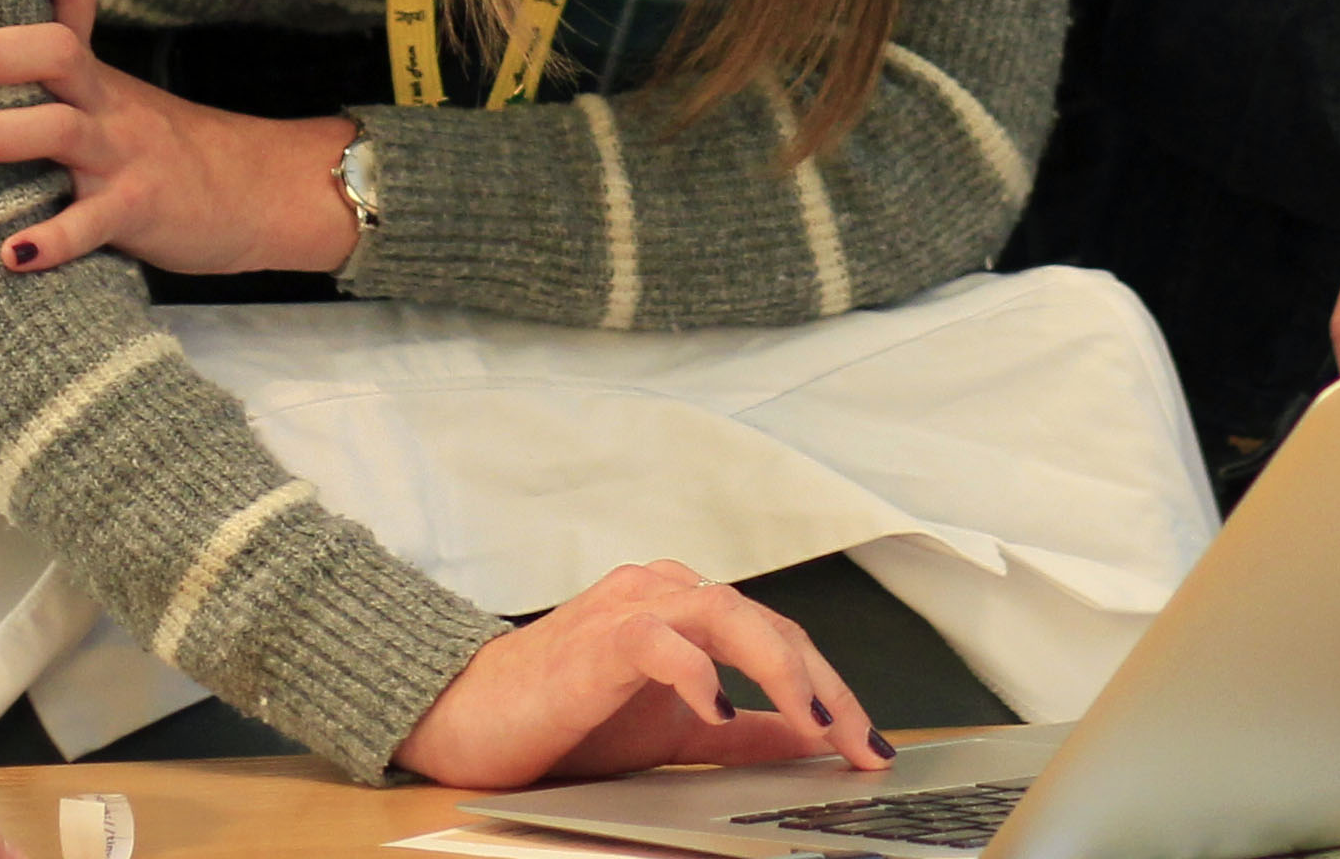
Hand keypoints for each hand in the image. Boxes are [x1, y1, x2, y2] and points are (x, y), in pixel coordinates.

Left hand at [0, 0, 354, 278]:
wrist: (255, 195)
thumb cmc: (154, 149)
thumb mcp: (108, 103)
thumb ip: (46, 87)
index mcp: (96, 72)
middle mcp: (108, 102)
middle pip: (53, 51)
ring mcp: (124, 154)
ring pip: (57, 129)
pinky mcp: (138, 210)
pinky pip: (91, 224)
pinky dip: (50, 240)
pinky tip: (9, 256)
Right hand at [393, 561, 889, 791]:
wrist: (468, 719)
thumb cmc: (565, 717)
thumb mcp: (673, 732)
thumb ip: (743, 731)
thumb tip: (812, 740)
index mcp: (686, 610)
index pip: (779, 637)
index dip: (832, 688)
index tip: (872, 745)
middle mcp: (663, 593)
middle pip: (765, 621)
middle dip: (823, 684)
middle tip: (859, 742)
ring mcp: (628, 609)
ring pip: (724, 613)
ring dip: (779, 668)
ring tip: (813, 721)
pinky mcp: (593, 640)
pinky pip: (656, 639)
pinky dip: (695, 670)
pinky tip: (719, 710)